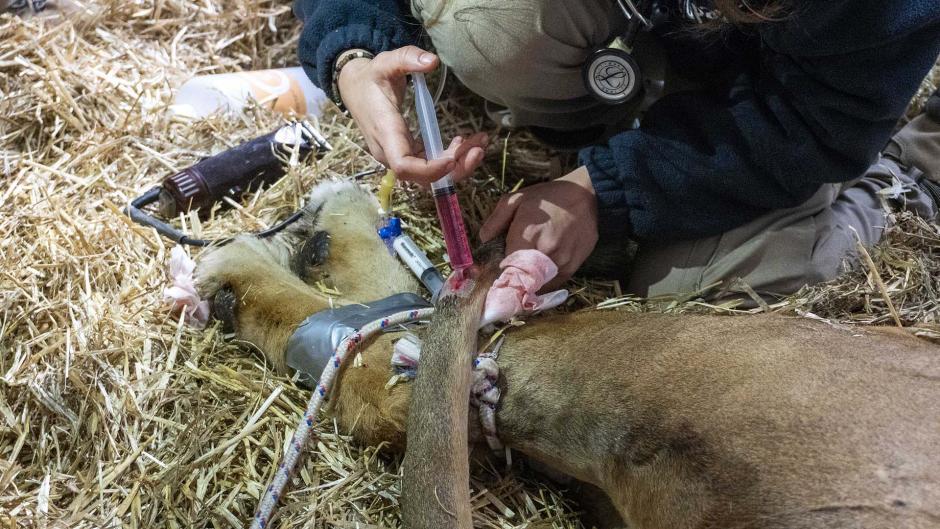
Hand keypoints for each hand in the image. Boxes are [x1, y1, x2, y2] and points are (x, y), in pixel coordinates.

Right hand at [338, 46, 486, 183]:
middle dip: (454, 170)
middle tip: (479, 150)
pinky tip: (463, 142)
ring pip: (429, 175)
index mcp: (385, 132)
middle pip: (422, 177)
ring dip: (458, 165)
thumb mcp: (385, 62)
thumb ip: (407, 58)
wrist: (355, 89)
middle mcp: (390, 151)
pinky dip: (450, 158)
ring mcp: (398, 155)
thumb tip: (432, 60)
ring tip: (479, 144)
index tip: (452, 159)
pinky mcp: (406, 154)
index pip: (403, 165)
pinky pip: (429, 165)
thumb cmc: (370, 78)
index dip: (429, 169)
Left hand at [479, 166, 598, 287]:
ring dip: (528, 283)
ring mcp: (560, 262)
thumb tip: (483, 240)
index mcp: (526, 235)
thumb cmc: (550, 198)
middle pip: (520, 280)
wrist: (587, 197)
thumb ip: (496, 220)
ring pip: (536, 286)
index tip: (494, 274)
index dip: (497, 273)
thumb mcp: (517, 199)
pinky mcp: (572, 268)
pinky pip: (552, 285)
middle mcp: (544, 252)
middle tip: (506, 276)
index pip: (504, 268)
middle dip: (511, 280)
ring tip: (524, 272)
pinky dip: (543, 282)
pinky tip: (539, 272)